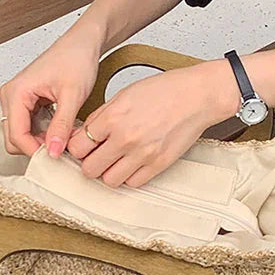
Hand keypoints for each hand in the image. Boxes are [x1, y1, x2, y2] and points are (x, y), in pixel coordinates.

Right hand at [0, 32, 102, 157]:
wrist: (82, 44)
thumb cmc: (76, 59)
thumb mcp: (73, 95)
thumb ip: (61, 126)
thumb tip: (53, 151)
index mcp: (16, 92)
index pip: (16, 135)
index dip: (35, 151)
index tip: (56, 157)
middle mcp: (11, 96)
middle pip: (14, 139)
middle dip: (36, 147)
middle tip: (61, 148)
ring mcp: (16, 100)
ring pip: (21, 135)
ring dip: (40, 141)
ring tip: (63, 137)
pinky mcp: (26, 103)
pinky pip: (28, 127)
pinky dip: (43, 133)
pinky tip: (60, 130)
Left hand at [66, 59, 239, 187]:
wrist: (196, 96)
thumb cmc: (164, 91)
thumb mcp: (123, 95)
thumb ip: (101, 117)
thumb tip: (82, 134)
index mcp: (113, 118)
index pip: (78, 146)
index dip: (77, 147)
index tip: (82, 146)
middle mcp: (125, 138)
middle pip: (89, 168)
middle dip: (90, 162)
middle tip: (97, 155)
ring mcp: (143, 154)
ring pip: (109, 180)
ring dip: (108, 172)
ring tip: (115, 160)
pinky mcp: (158, 165)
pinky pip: (132, 183)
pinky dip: (129, 176)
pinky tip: (132, 163)